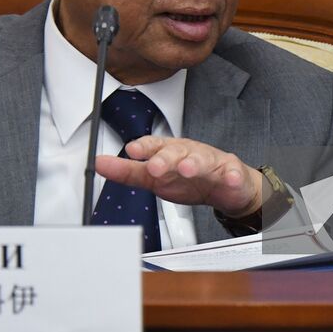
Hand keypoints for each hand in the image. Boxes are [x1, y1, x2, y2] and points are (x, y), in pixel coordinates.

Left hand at [95, 136, 261, 216]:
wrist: (225, 186)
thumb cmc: (187, 178)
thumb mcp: (154, 177)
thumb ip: (127, 172)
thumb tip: (99, 163)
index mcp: (169, 152)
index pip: (154, 145)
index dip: (144, 147)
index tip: (131, 150)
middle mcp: (188, 153)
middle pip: (177, 152)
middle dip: (165, 158)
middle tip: (154, 167)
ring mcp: (211, 162)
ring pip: (202, 160)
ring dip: (194, 163)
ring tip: (187, 168)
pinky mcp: (231, 173)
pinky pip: (233, 174)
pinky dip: (232, 176)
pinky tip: (229, 179)